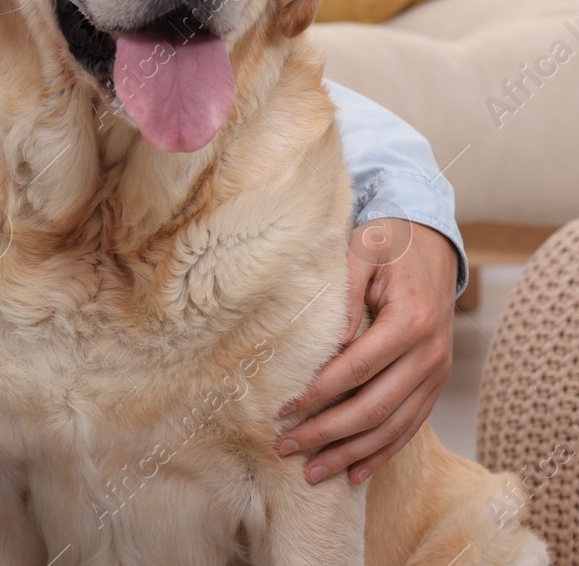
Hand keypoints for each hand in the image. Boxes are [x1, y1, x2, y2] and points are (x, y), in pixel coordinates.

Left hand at [272, 218, 457, 484]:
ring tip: (311, 472)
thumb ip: (342, 291)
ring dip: (350, 453)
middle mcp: (429, 355)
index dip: (319, 394)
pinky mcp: (435, 384)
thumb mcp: (361, 251)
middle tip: (285, 447)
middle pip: (374, 408)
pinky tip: (354, 472)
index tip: (283, 410)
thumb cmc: (387, 246)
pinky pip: (410, 426)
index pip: (357, 369)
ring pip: (392, 427)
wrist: (431, 247)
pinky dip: (381, 452)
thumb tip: (327, 342)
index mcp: (410, 322)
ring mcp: (436, 374)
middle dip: (326, 433)